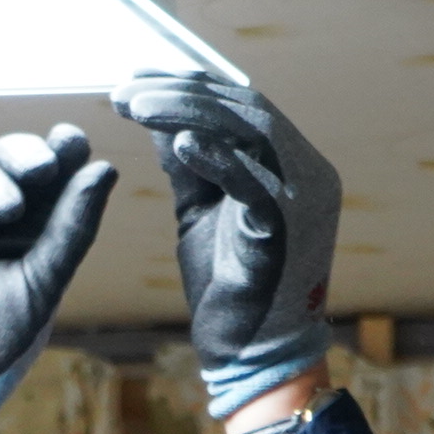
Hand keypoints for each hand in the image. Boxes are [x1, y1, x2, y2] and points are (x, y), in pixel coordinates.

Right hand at [0, 127, 117, 433]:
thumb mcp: (42, 285)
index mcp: (34, 222)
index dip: (63, 146)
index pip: (52, 166)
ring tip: (3, 213)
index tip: (70, 142)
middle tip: (41, 171)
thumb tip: (105, 168)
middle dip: (26, 154)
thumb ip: (72, 230)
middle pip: (10, 153)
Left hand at [109, 71, 340, 418]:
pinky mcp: (287, 230)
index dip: (190, 84)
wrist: (254, 356)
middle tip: (125, 90)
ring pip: (249, 131)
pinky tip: (174, 144)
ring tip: (135, 106)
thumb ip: (189, 165)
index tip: (137, 77)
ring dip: (188, 114)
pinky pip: (253, 183)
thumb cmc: (230, 287)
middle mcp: (308, 172)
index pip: (242, 104)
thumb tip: (159, 118)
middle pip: (246, 108)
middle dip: (181, 93)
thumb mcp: (201, 212)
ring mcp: (304, 199)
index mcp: (293, 164)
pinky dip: (216, 159)